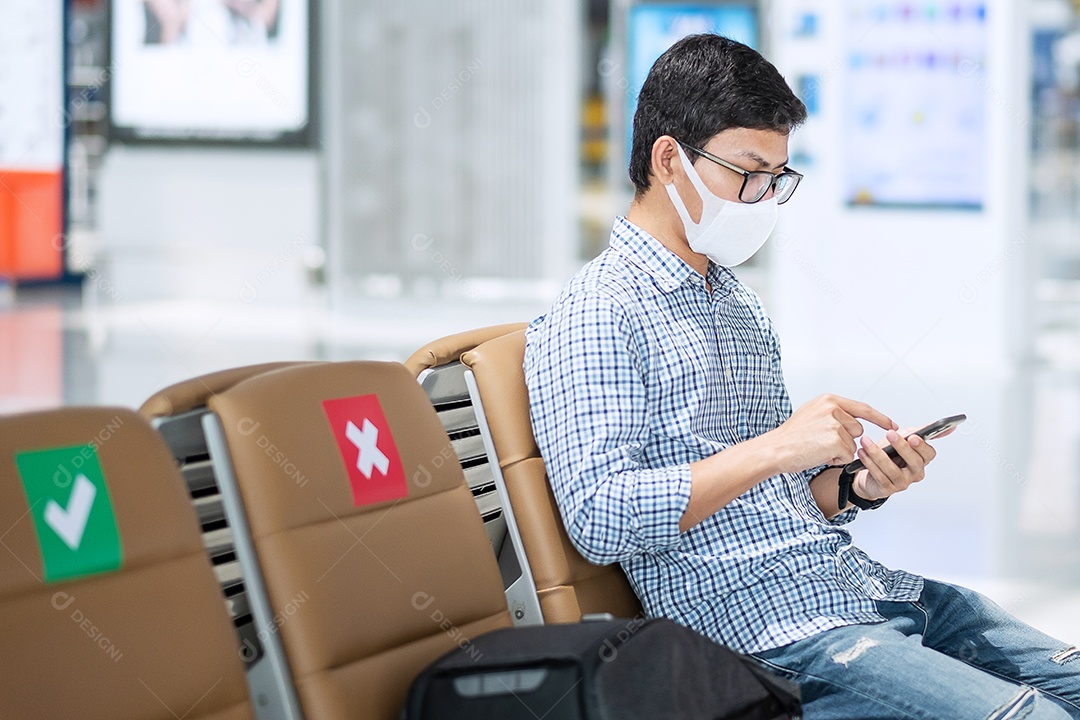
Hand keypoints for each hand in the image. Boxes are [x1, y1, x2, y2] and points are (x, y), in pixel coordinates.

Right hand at [769, 394, 896, 471]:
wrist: (775, 449)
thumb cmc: (791, 437)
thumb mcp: (811, 414)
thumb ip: (832, 413)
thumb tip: (853, 421)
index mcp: (828, 400)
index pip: (862, 408)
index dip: (880, 418)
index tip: (893, 425)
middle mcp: (833, 408)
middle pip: (857, 429)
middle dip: (845, 440)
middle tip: (820, 442)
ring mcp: (835, 424)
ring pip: (853, 444)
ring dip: (839, 451)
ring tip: (817, 448)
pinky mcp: (836, 440)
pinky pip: (847, 455)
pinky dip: (835, 460)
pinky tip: (819, 455)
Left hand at [852, 427, 937, 500]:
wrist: (868, 473)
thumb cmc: (888, 454)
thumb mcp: (903, 439)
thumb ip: (921, 431)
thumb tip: (949, 427)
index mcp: (921, 460)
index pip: (928, 454)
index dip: (922, 446)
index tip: (913, 437)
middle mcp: (914, 473)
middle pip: (914, 462)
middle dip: (902, 447)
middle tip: (890, 434)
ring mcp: (902, 483)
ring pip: (892, 469)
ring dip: (878, 454)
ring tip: (866, 441)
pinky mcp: (887, 489)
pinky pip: (879, 476)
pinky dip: (869, 463)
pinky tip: (862, 453)